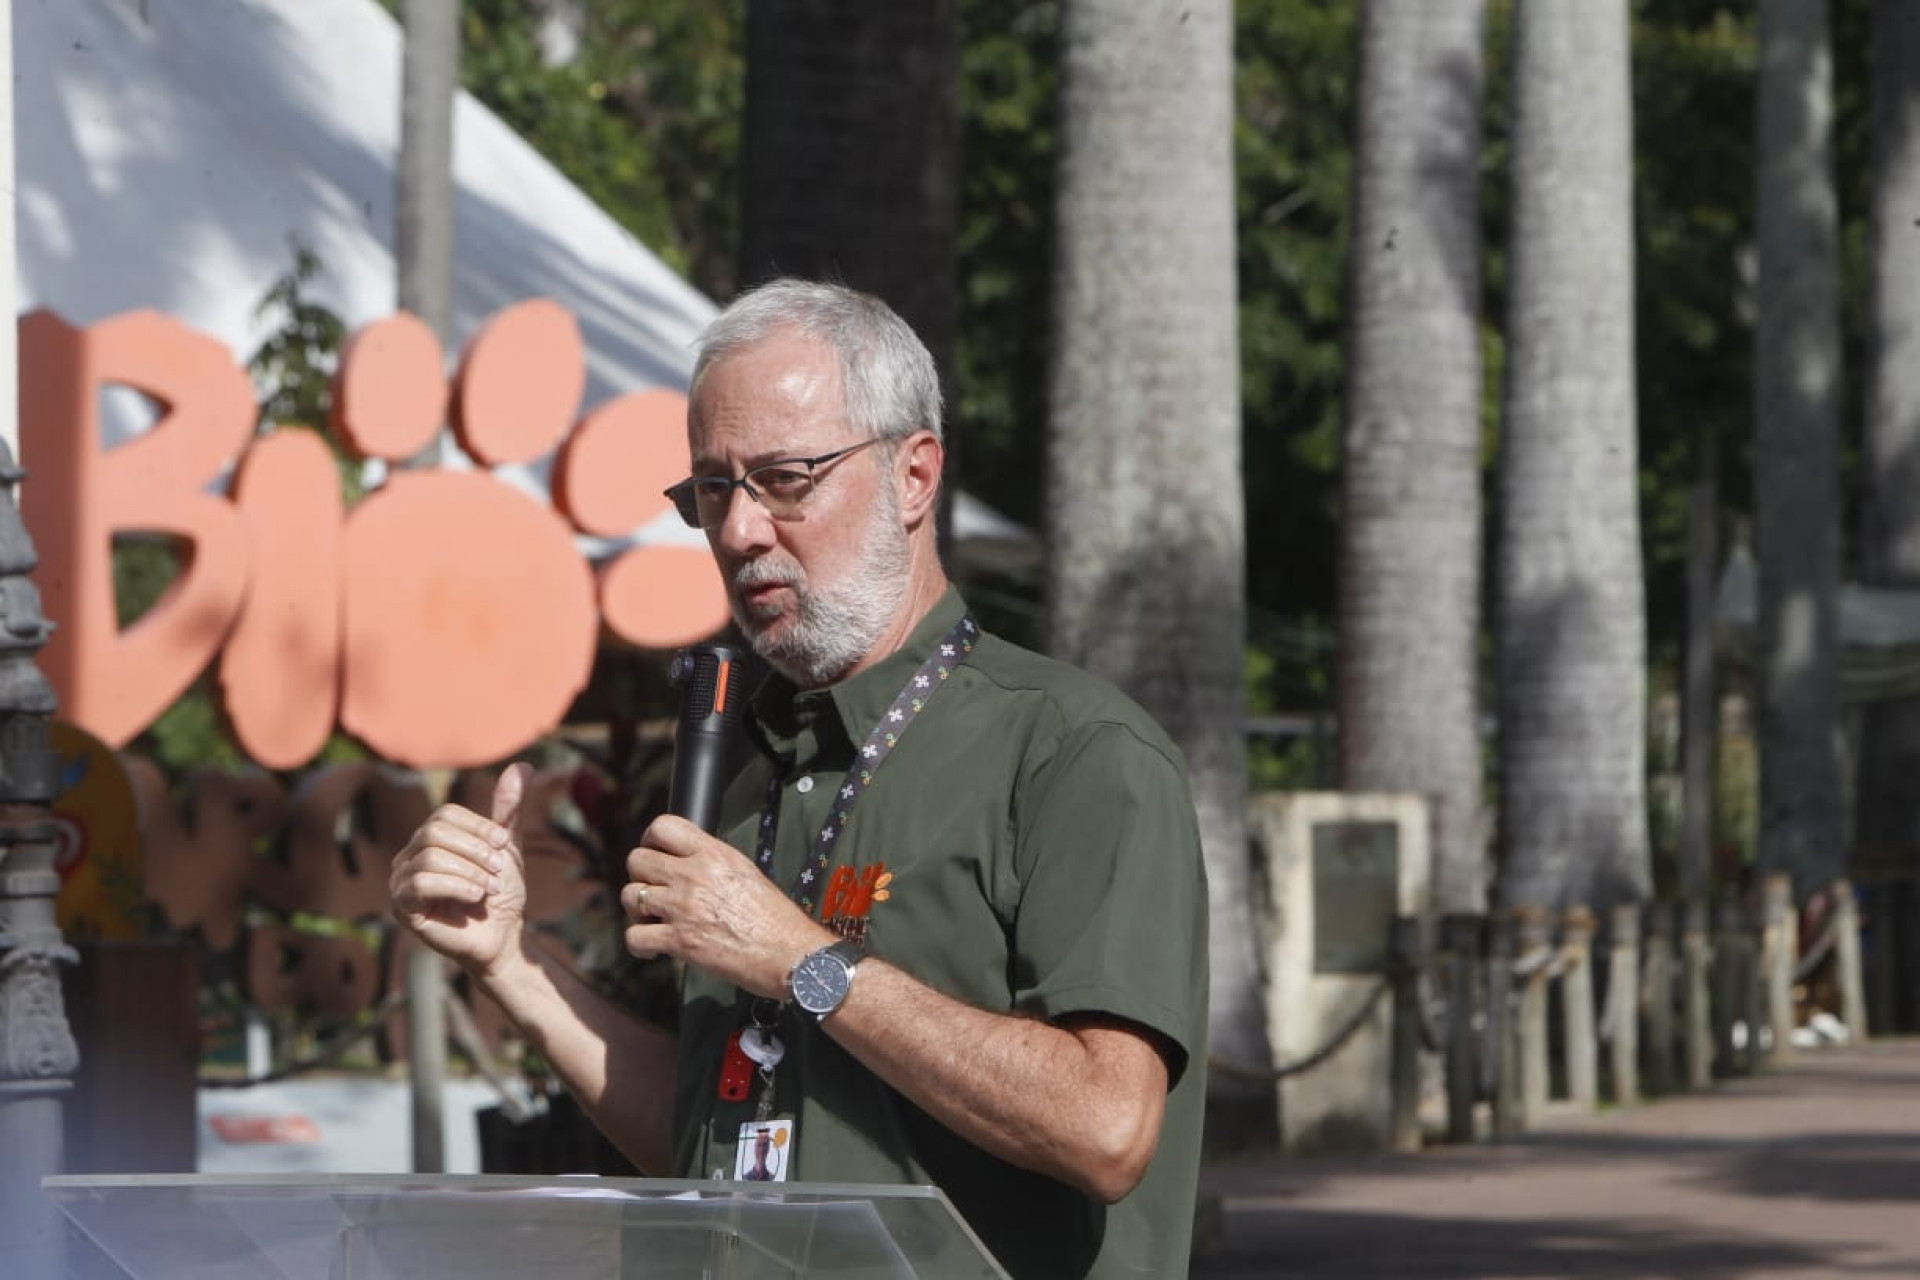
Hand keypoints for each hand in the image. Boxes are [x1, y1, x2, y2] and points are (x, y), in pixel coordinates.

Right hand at [390, 763, 528, 978]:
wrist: (502, 935)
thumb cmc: (501, 892)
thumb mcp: (507, 846)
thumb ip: (509, 810)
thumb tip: (522, 765)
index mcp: (430, 837)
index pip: (446, 814)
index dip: (478, 826)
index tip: (504, 844)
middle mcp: (409, 855)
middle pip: (434, 832)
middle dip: (474, 850)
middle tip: (498, 869)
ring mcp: (401, 881)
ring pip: (430, 858)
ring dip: (470, 872)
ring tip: (489, 888)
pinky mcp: (402, 907)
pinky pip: (420, 884)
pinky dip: (456, 887)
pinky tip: (476, 898)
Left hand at [620, 813, 834, 999]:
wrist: (790, 953)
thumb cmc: (777, 919)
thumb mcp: (747, 873)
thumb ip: (714, 864)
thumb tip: (690, 864)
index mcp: (714, 854)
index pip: (664, 826)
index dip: (650, 839)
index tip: (654, 852)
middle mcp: (694, 875)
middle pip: (637, 860)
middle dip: (640, 876)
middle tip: (653, 890)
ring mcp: (683, 907)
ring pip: (630, 896)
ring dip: (636, 910)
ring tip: (652, 920)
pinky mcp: (679, 941)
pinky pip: (634, 936)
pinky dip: (639, 944)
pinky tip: (653, 948)